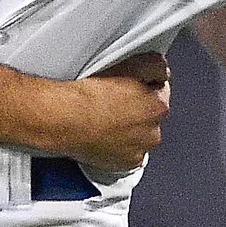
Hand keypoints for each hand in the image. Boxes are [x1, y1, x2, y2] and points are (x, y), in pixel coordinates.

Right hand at [49, 51, 170, 180]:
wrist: (65, 119)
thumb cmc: (89, 95)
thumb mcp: (129, 62)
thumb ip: (154, 65)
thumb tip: (161, 69)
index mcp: (158, 107)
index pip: (160, 91)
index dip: (144, 84)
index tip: (130, 84)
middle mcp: (153, 133)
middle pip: (150, 116)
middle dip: (137, 108)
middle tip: (114, 100)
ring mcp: (138, 150)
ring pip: (138, 135)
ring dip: (128, 128)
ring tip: (105, 118)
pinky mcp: (123, 164)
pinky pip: (126, 152)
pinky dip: (119, 145)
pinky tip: (103, 134)